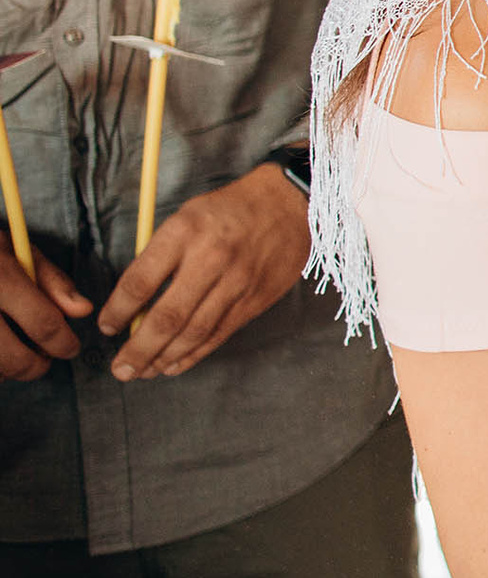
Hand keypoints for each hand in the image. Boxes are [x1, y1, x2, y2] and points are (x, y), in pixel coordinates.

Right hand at [0, 249, 90, 381]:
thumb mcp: (16, 250)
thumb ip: (51, 280)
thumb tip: (83, 311)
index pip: (44, 323)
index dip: (64, 344)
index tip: (70, 349)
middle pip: (15, 360)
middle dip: (35, 367)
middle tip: (41, 362)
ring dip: (5, 372)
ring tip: (11, 356)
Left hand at [97, 164, 309, 380]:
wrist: (290, 205)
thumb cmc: (229, 210)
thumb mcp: (186, 217)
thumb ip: (161, 256)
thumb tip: (135, 302)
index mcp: (185, 233)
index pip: (141, 281)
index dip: (118, 310)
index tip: (107, 327)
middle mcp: (211, 259)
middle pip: (167, 317)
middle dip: (138, 349)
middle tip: (120, 368)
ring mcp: (237, 282)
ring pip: (194, 332)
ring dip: (164, 358)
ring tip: (142, 371)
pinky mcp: (255, 299)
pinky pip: (220, 333)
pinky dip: (194, 354)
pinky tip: (174, 364)